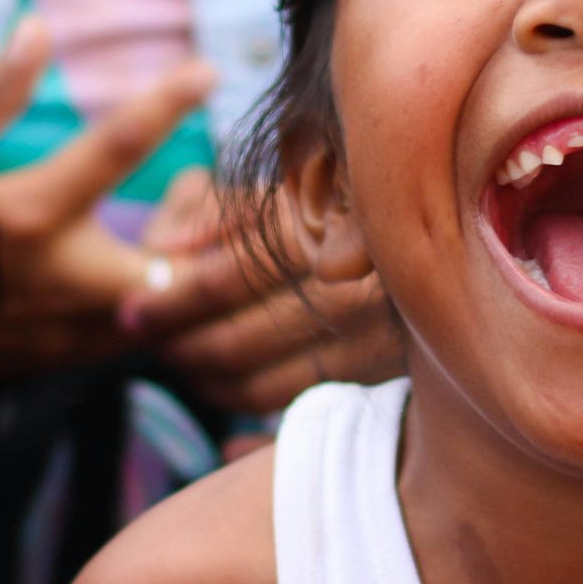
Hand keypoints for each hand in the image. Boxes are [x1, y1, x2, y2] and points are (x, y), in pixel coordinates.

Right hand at [0, 21, 214, 376]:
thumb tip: (38, 26)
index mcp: (30, 213)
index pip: (118, 145)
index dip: (167, 101)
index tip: (208, 69)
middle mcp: (57, 279)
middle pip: (173, 262)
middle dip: (194, 229)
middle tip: (191, 187)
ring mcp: (58, 330)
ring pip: (155, 309)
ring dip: (171, 267)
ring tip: (160, 223)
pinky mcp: (50, 360)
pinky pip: (121, 337)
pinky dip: (138, 304)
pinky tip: (117, 267)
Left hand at [119, 186, 404, 413]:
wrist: (453, 217)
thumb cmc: (350, 182)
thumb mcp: (287, 172)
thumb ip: (218, 208)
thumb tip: (159, 253)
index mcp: (324, 236)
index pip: (222, 280)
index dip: (168, 299)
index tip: (129, 310)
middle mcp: (352, 295)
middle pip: (236, 341)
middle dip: (177, 346)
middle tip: (144, 341)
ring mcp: (372, 344)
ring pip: (261, 386)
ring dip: (205, 380)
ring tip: (178, 361)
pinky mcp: (384, 377)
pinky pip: (296, 410)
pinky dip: (245, 411)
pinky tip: (220, 391)